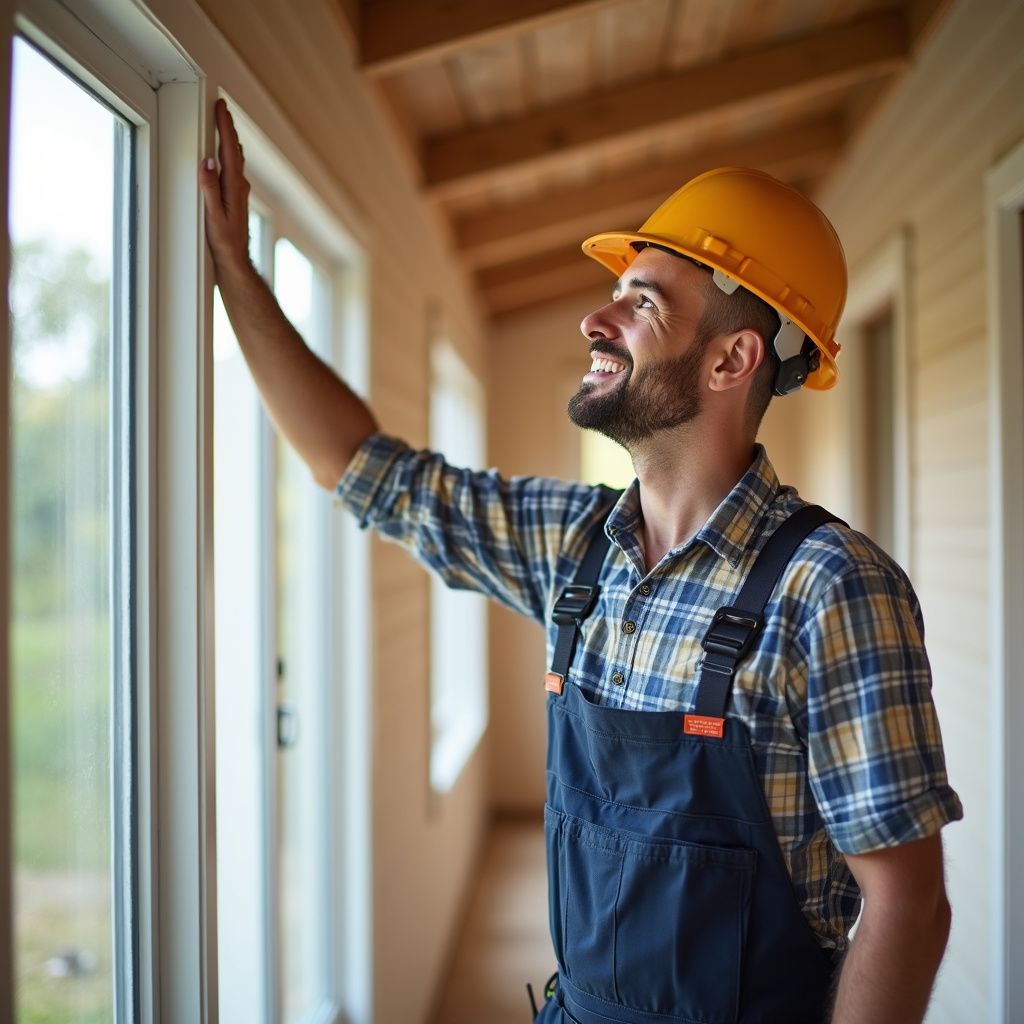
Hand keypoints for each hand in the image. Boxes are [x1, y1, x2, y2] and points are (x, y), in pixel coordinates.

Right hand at [198, 98, 251, 273]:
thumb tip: (208, 161)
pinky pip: (232, 169)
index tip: (221, 107)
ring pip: (234, 159)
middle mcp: (239, 187)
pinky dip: (229, 155)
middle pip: (234, 150)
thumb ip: (210, 188)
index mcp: (234, 187)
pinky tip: (225, 155)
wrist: (234, 262)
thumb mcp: (213, 216)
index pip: (229, 149)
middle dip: (227, 127)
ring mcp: (238, 193)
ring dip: (229, 140)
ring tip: (224, 124)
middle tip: (221, 107)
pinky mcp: (235, 199)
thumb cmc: (223, 243)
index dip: (225, 126)